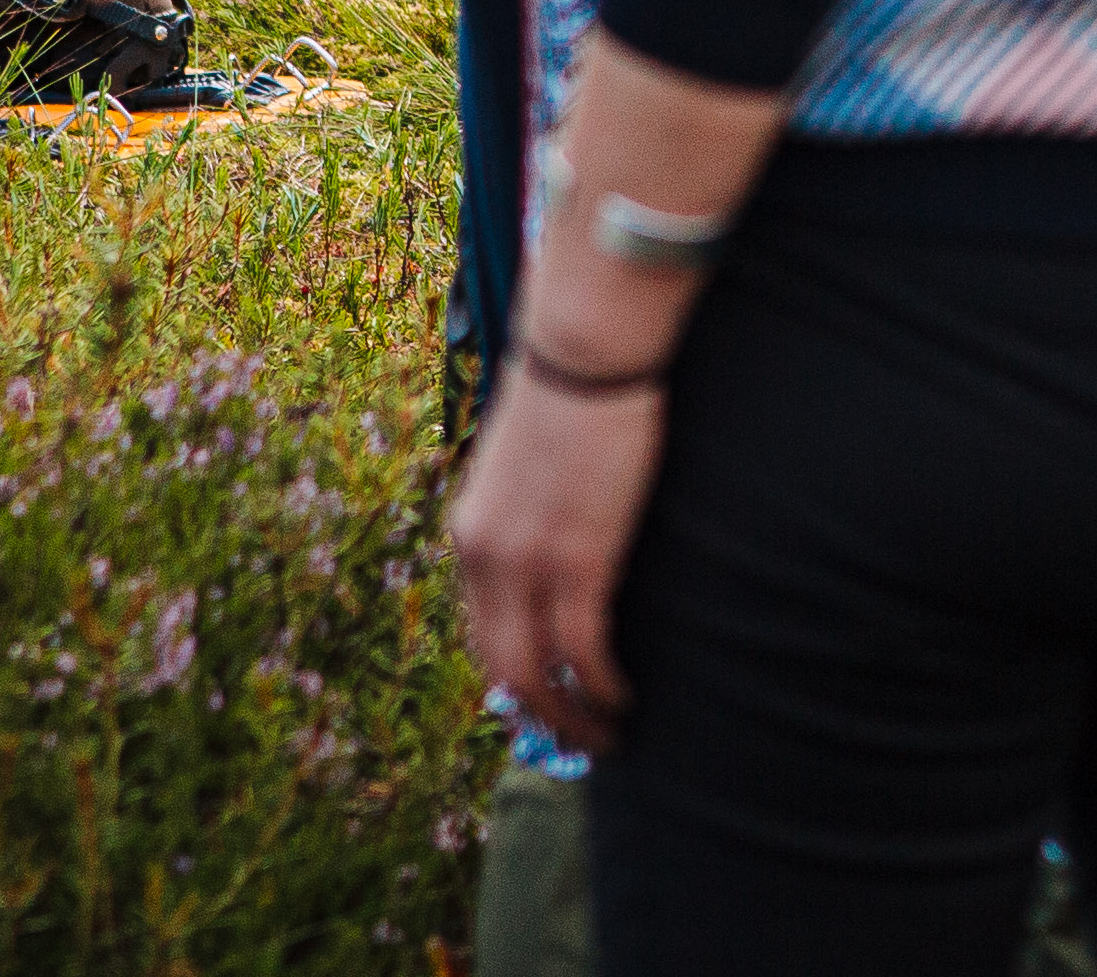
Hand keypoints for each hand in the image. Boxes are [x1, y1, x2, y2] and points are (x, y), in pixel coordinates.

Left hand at [453, 357, 667, 747]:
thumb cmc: (570, 394)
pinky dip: (604, 689)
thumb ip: (526, 516)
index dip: (514, 683)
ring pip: (540, 676)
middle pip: (501, 671)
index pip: (480, 634)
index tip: (548, 707)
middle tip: (579, 744)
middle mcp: (484, 559)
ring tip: (610, 741)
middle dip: (540, 720)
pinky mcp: (578, 558)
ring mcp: (526, 563)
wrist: (584, 351)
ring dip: (574, 720)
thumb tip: (555, 551)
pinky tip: (627, 701)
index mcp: (469, 536)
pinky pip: (584, 652)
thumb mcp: (525, 466)